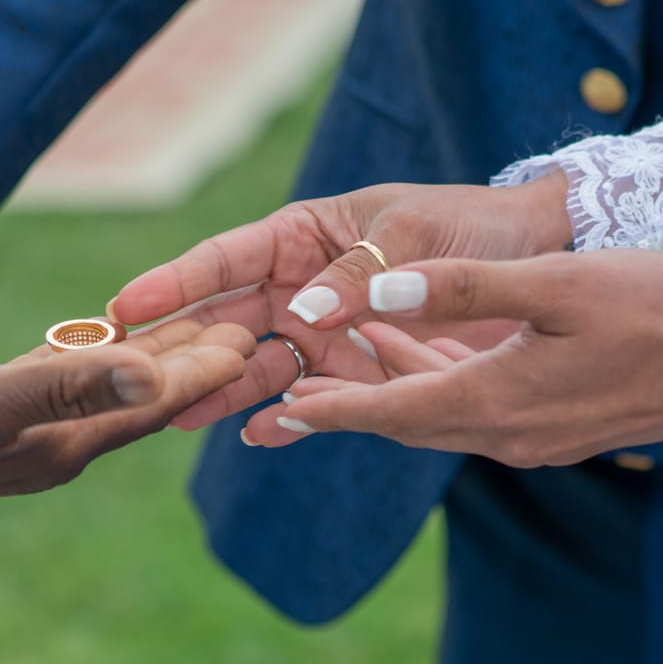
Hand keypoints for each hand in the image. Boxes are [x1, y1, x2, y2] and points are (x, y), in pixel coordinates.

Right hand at [0, 318, 256, 535]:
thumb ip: (63, 386)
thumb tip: (155, 377)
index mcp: (60, 445)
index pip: (152, 404)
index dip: (207, 371)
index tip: (258, 337)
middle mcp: (49, 447)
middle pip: (141, 400)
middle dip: (195, 367)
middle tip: (253, 329)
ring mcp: (16, 437)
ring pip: (101, 392)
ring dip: (148, 362)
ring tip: (194, 330)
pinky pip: (54, 384)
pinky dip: (87, 361)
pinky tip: (92, 343)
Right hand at [107, 174, 571, 430]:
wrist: (538, 257)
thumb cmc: (471, 226)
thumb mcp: (414, 235)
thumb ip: (360, 274)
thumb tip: (305, 313)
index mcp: (305, 233)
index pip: (224, 259)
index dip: (173, 284)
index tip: (123, 307)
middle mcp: (304, 283)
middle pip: (226, 320)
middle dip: (179, 348)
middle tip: (130, 377)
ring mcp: (325, 329)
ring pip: (260, 365)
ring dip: (222, 391)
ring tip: (177, 418)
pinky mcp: (358, 368)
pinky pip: (313, 397)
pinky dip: (289, 418)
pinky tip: (260, 437)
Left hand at [256, 250, 662, 464]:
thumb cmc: (657, 310)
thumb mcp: (556, 284)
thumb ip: (463, 288)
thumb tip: (376, 292)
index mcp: (495, 402)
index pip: (388, 410)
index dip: (330, 409)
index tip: (279, 411)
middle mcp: (506, 435)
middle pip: (406, 420)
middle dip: (348, 405)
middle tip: (290, 396)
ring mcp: (535, 439)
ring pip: (441, 415)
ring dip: (395, 388)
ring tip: (345, 361)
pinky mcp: (558, 430)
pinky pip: (476, 414)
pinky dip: (440, 386)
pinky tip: (428, 354)